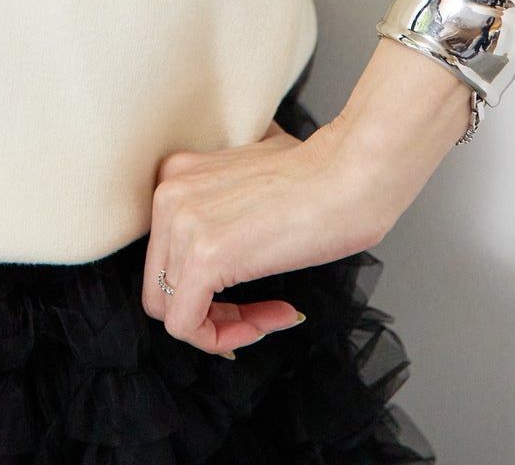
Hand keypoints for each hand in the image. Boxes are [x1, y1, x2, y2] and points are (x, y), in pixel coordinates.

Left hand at [141, 37, 474, 355]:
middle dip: (213, 311)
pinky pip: (187, 327)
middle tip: (262, 312)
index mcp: (175, 175)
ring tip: (275, 314)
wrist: (352, 174)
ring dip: (228, 326)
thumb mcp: (254, 180)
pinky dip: (226, 339)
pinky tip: (276, 316)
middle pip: (162, 288)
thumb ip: (224, 204)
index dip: (206, 286)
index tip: (250, 295)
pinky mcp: (204, 258)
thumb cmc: (320, 177)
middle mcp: (167, 194)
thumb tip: (230, 238)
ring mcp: (182, 224)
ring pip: (173, 312)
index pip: (164, 257)